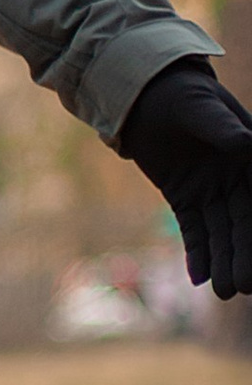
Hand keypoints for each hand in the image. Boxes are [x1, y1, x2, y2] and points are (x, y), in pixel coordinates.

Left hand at [120, 60, 251, 297]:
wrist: (144, 96)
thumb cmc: (178, 93)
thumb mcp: (198, 106)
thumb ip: (220, 127)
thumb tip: (245, 144)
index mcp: (251, 155)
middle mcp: (238, 179)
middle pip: (245, 223)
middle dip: (246, 254)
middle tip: (246, 286)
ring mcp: (211, 192)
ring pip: (221, 233)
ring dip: (224, 261)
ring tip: (226, 291)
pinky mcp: (185, 199)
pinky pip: (193, 232)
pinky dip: (197, 255)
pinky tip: (199, 279)